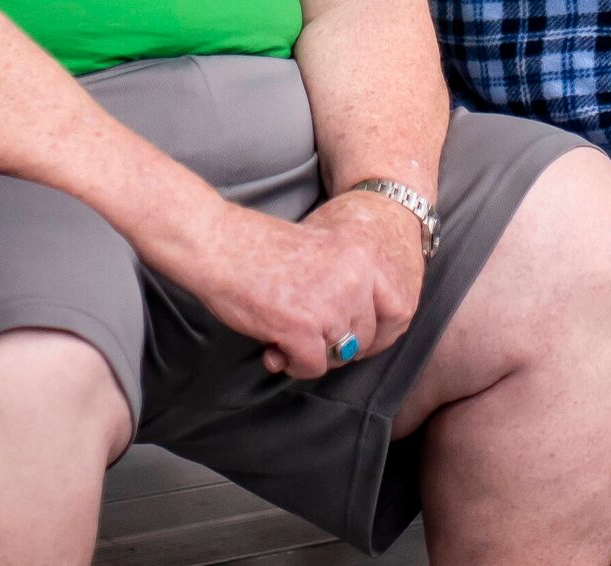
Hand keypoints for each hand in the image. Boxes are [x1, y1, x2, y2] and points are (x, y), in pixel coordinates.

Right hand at [185, 199, 415, 380]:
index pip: (391, 313)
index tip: (339, 331)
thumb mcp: (322, 258)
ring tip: (284, 334)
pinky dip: (293, 363)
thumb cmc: (261, 250)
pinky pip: (312, 367)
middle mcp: (354, 279)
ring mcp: (330, 304)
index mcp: (362, 258)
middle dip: (332, 342)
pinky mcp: (303, 328)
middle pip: (363, 337)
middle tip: (300, 329)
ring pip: (338, 355)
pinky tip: (274, 346)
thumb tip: (354, 343)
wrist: (220, 244)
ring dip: (311, 352)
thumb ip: (344, 291)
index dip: (365, 330)